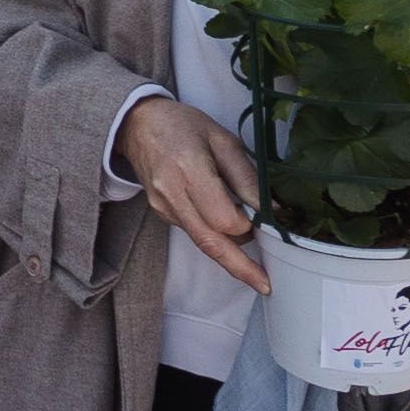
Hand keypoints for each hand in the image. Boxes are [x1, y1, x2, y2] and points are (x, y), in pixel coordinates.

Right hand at [116, 95, 266, 294]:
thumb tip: (272, 210)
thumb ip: (247, 176)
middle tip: (265, 284)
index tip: (266, 220)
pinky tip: (229, 230)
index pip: (223, 218)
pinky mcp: (162, 214)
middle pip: (209, 243)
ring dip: (230, 253)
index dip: (247, 225)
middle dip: (240, 267)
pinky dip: (216, 237)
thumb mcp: (223, 140)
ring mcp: (164, 208)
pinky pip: (194, 232)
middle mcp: (172, 194)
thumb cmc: (182, 125)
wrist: (137, 126)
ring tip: (254, 263)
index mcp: (190, 169)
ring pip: (202, 242)